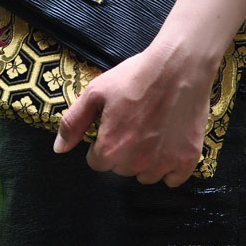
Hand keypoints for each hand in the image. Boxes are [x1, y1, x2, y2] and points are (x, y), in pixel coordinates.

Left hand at [53, 40, 215, 186]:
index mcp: (110, 148)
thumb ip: (74, 123)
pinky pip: (172, 178)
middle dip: (124, 151)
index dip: (103, 144)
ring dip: (146, 160)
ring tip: (153, 130)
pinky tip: (169, 142)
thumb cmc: (135, 77)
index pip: (97, 163)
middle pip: (122, 169)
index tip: (114, 126)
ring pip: (146, 175)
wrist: (177, 67)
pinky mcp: (186, 160)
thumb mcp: (96, 93)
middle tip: (134, 123)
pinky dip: (170, 165)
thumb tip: (58, 149)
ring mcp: (163, 163)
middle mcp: (136, 163)